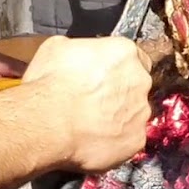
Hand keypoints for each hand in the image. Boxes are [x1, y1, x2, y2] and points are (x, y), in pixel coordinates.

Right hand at [21, 36, 153, 173]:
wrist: (48, 122)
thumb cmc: (50, 86)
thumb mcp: (56, 48)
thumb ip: (77, 48)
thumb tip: (74, 53)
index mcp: (124, 53)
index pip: (134, 58)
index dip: (117, 68)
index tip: (104, 75)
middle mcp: (139, 80)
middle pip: (136, 86)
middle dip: (118, 93)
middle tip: (92, 100)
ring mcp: (140, 112)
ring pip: (133, 114)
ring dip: (117, 117)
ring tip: (89, 122)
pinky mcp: (136, 139)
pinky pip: (129, 140)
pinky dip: (115, 141)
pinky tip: (93, 138)